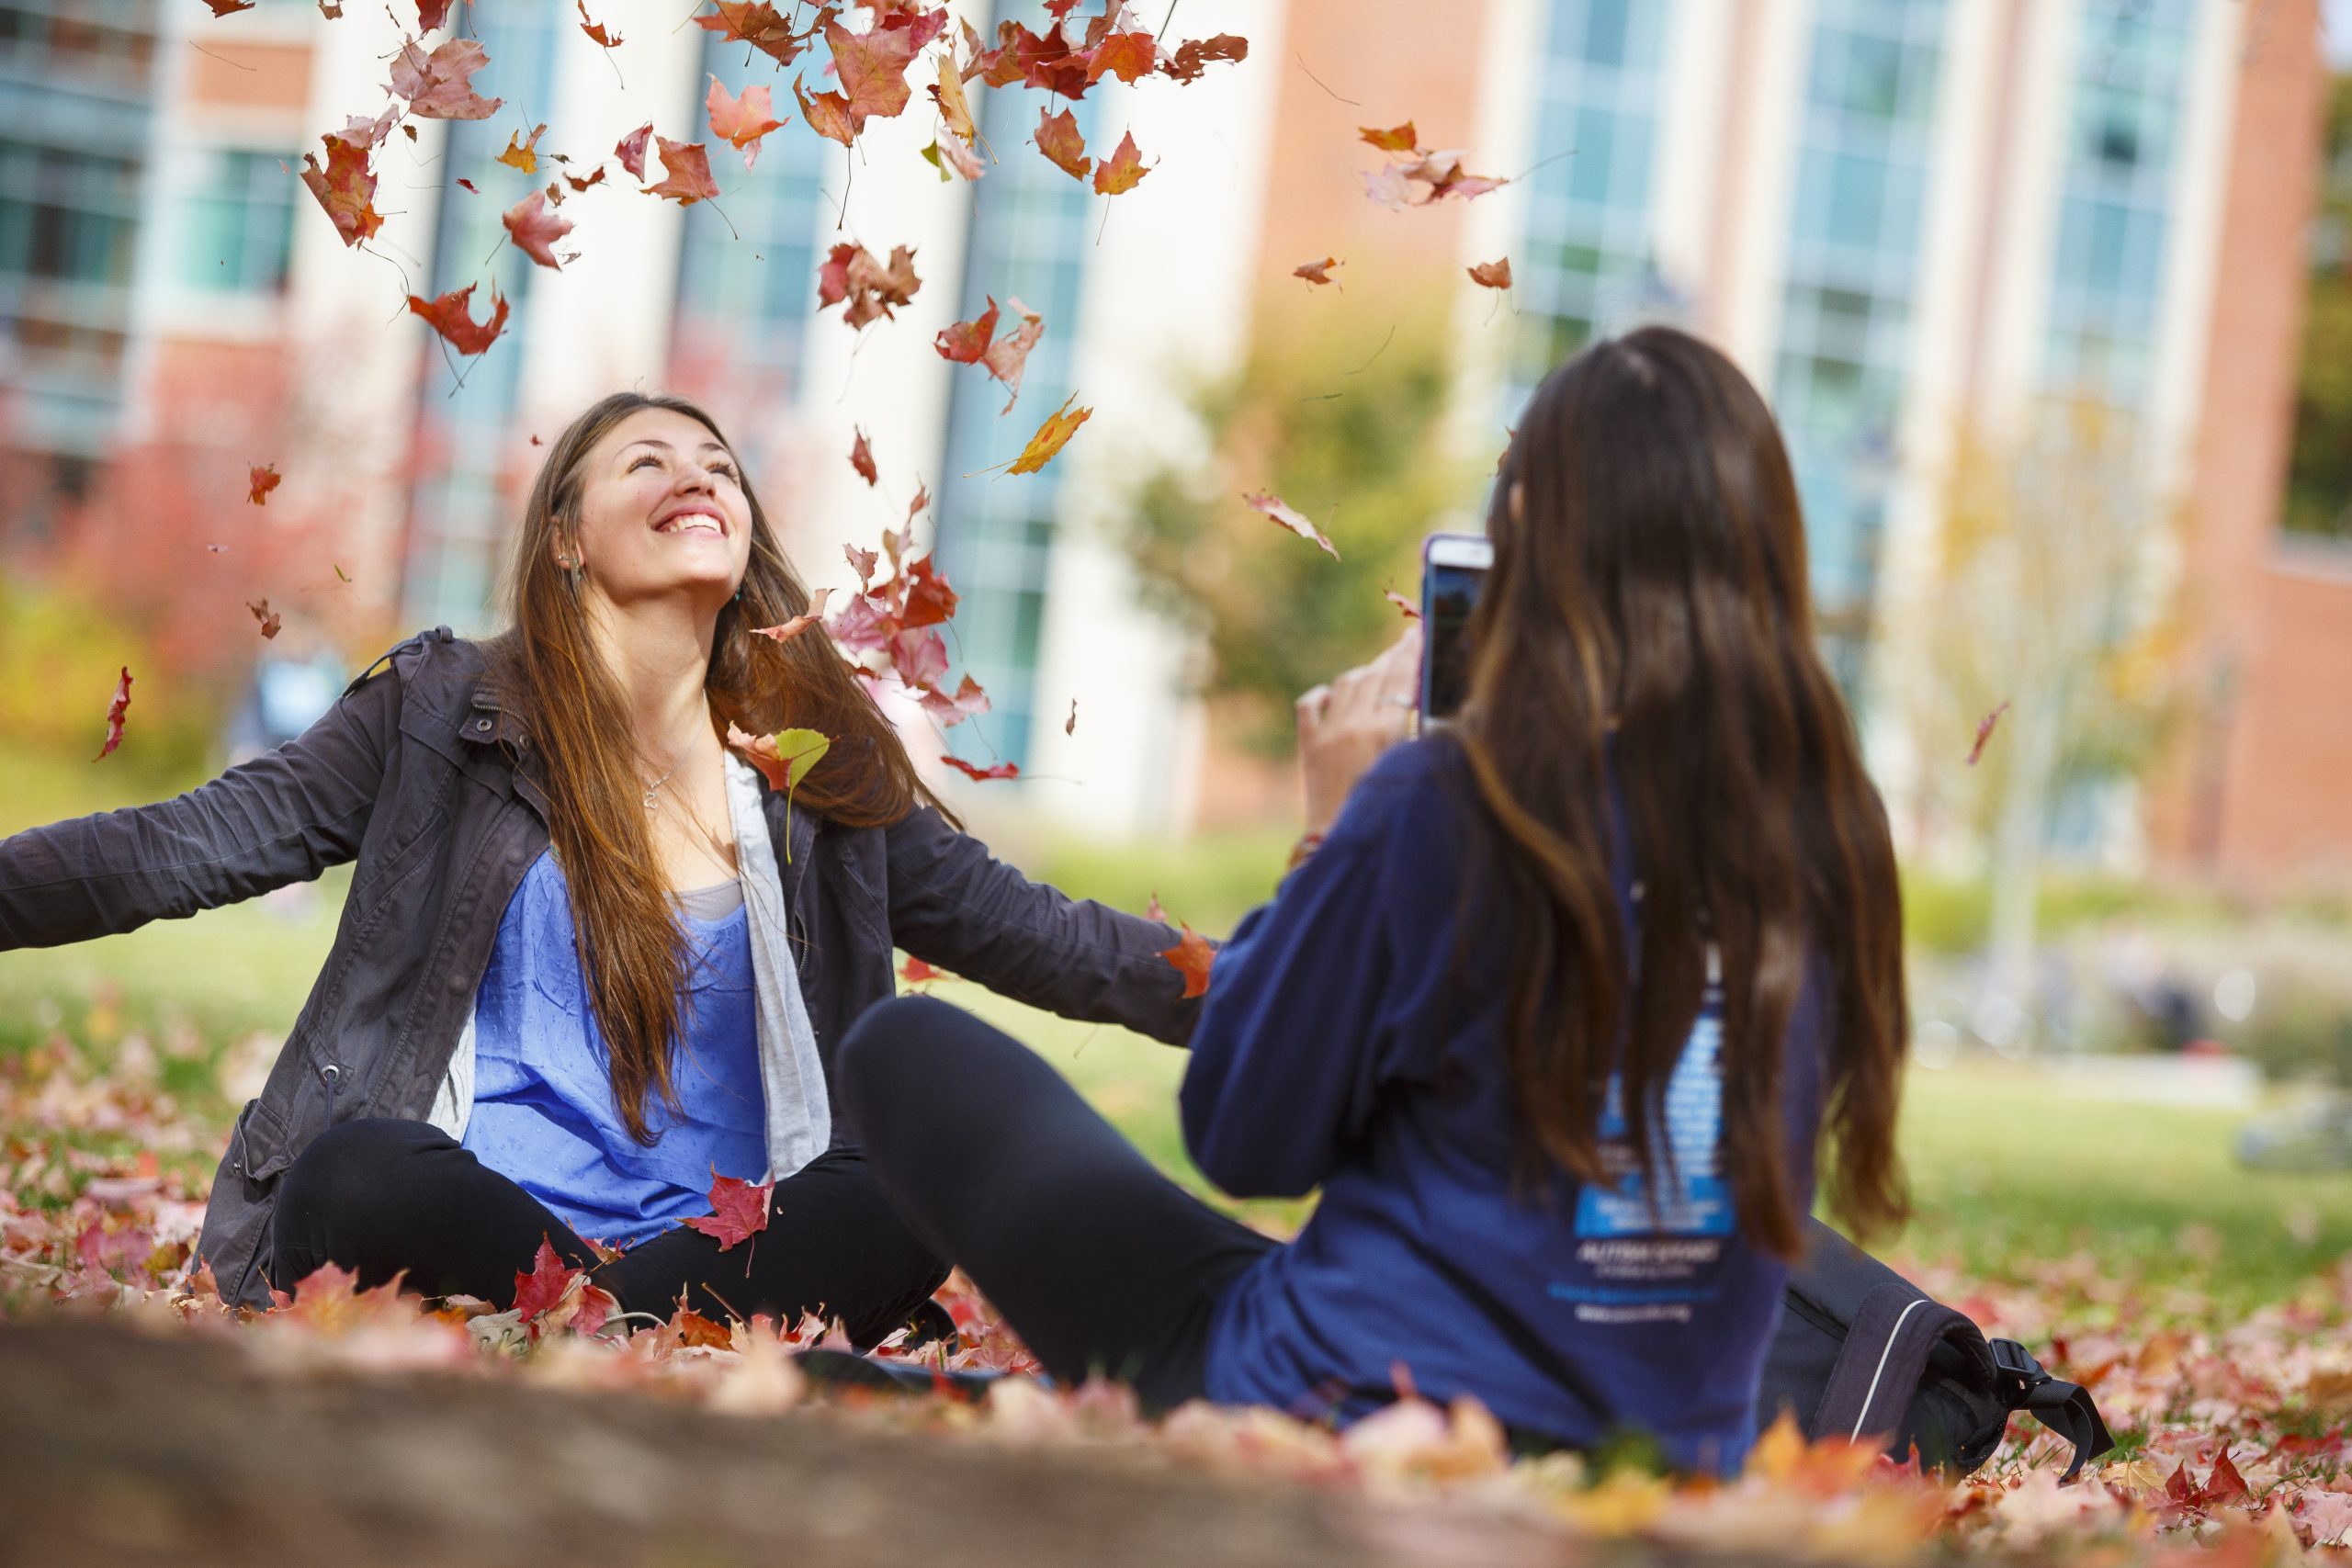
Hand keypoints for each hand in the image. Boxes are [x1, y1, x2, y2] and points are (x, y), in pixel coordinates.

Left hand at [1295, 625, 1421, 836]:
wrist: (1341, 845)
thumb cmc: (1388, 815)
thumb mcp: (1413, 770)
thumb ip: (1422, 735)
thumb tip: (1434, 705)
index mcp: (1386, 730)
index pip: (1402, 678)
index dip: (1411, 652)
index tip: (1417, 632)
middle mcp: (1355, 724)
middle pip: (1376, 675)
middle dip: (1392, 656)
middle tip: (1404, 642)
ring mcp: (1329, 733)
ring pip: (1346, 683)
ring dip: (1364, 673)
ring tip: (1378, 669)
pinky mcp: (1309, 745)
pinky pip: (1310, 704)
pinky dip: (1322, 695)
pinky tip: (1331, 695)